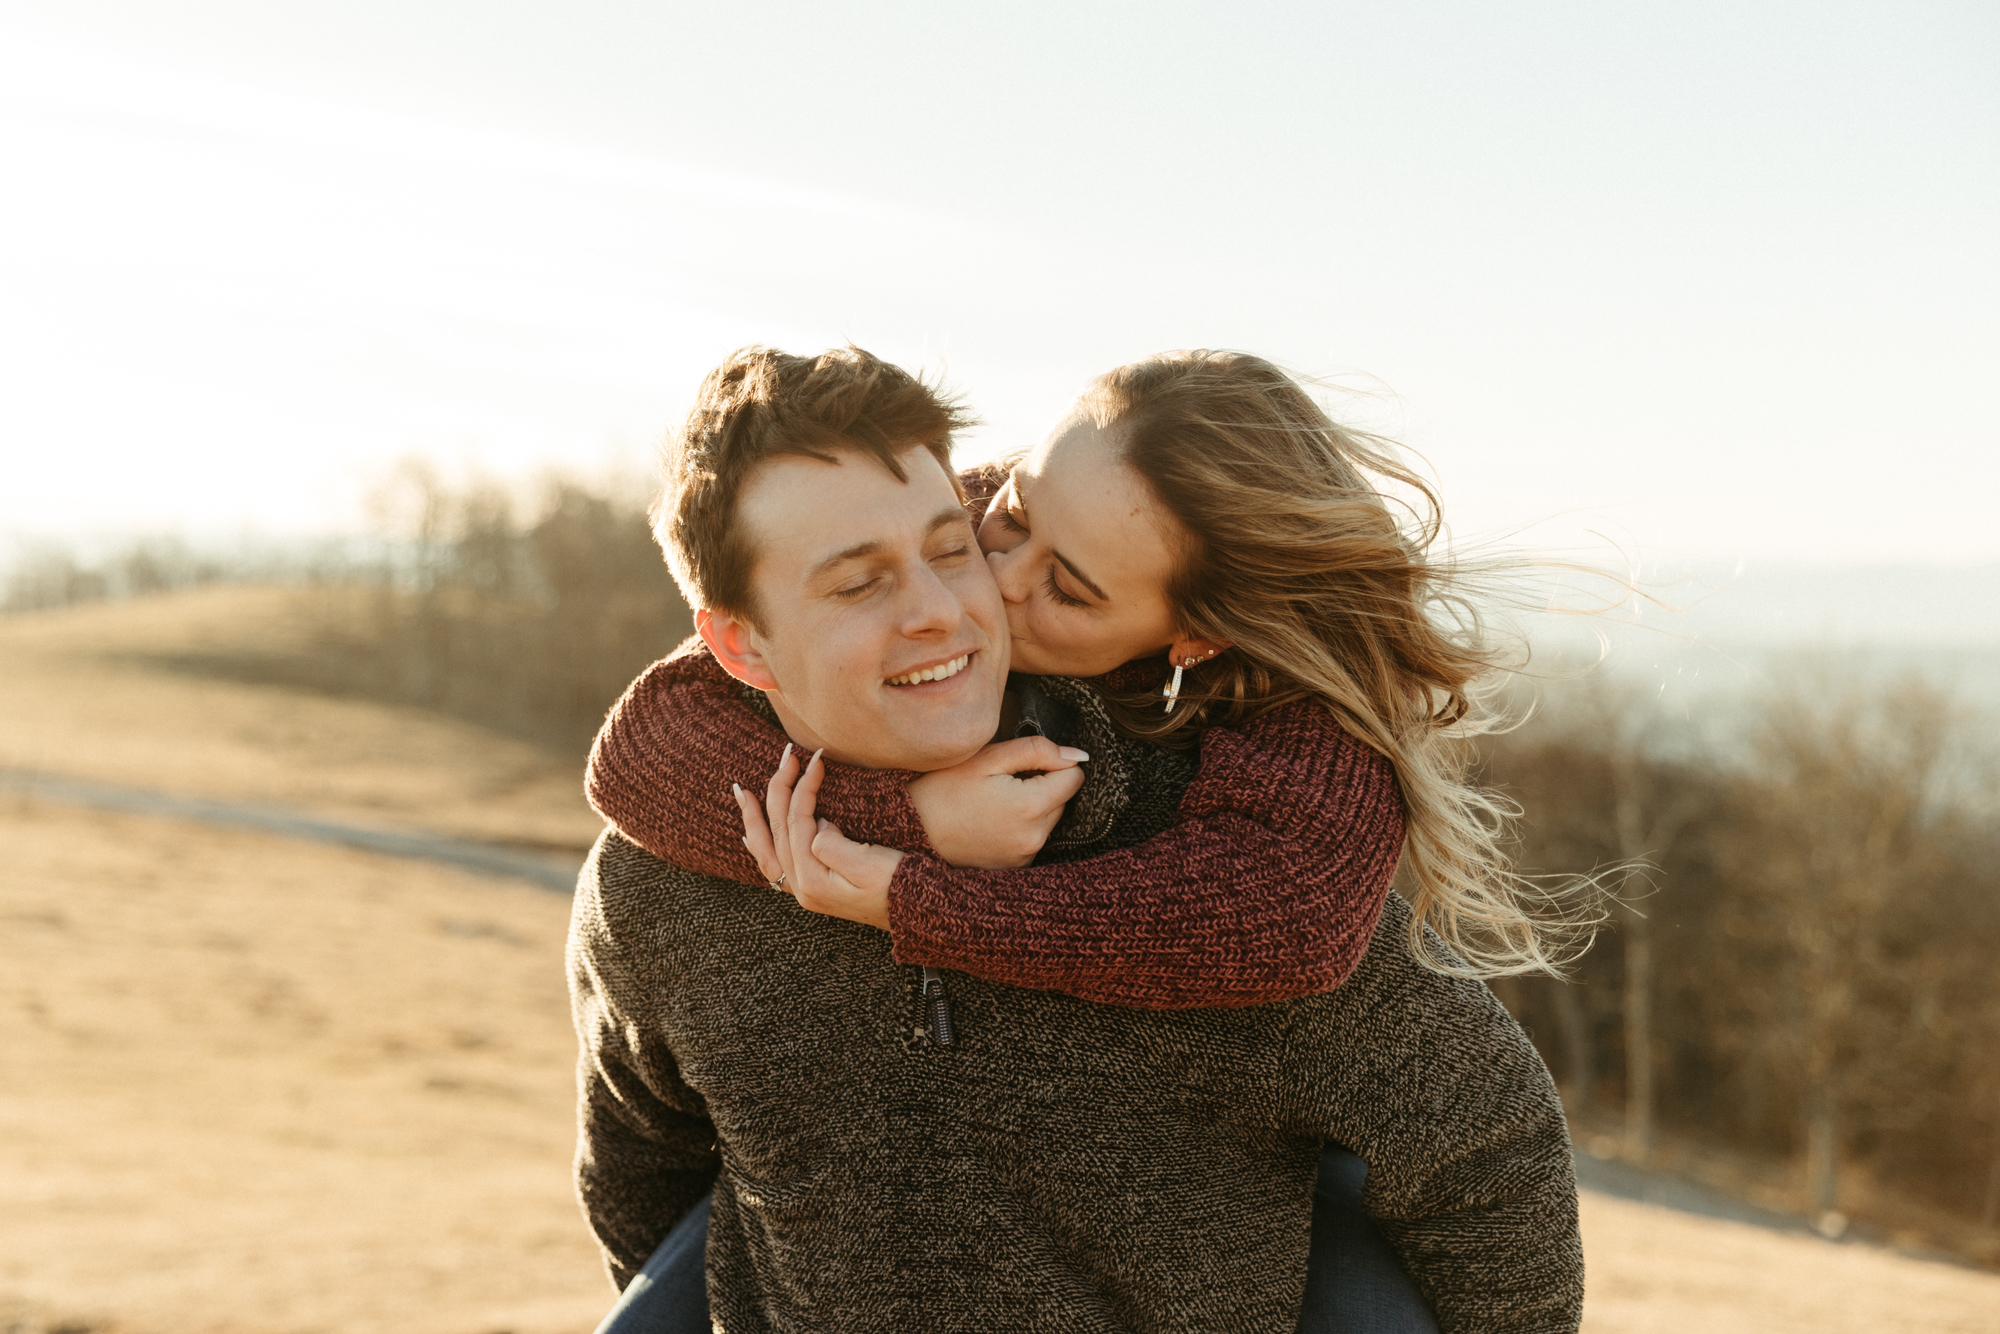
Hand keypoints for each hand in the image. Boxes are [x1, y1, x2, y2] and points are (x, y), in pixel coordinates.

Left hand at [733, 744, 901, 931]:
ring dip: (755, 817)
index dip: (804, 787)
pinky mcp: (813, 888)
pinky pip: (773, 864)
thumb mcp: (869, 865)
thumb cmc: (899, 886)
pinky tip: (748, 836)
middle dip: (779, 789)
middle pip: (779, 830)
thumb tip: (817, 826)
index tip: (817, 759)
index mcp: (812, 880)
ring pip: (767, 848)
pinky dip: (759, 845)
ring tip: (741, 791)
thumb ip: (833, 846)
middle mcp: (802, 888)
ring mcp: (805, 890)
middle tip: (787, 756)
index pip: (798, 822)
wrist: (917, 912)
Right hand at [905, 736, 1088, 867]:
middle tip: (1003, 781)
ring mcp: (1026, 856)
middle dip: (1043, 785)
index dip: (1054, 763)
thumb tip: (1078, 756)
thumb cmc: (944, 790)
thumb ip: (1037, 751)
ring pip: (1051, 818)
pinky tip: (994, 820)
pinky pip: (1035, 837)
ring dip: (1034, 805)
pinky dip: (1023, 825)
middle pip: (1064, 799)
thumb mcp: (988, 758)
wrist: (912, 833)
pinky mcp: (1016, 866)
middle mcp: (1035, 838)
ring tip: (995, 801)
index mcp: (1030, 807)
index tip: (1026, 763)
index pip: (1074, 778)